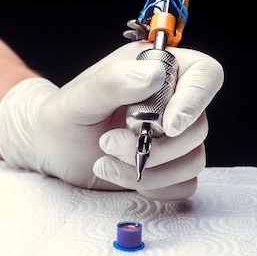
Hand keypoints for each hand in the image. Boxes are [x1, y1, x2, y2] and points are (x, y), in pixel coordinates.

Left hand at [0, 41, 223, 199]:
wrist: (52, 148)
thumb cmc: (64, 115)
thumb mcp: (80, 97)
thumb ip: (114, 82)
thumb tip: (155, 76)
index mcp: (157, 69)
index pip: (205, 75)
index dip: (195, 100)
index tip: (169, 125)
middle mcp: (172, 100)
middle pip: (198, 126)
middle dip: (155, 145)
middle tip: (108, 143)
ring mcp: (173, 136)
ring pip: (194, 159)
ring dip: (150, 168)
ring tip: (105, 161)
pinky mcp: (169, 166)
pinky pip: (184, 184)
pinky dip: (153, 186)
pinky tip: (118, 174)